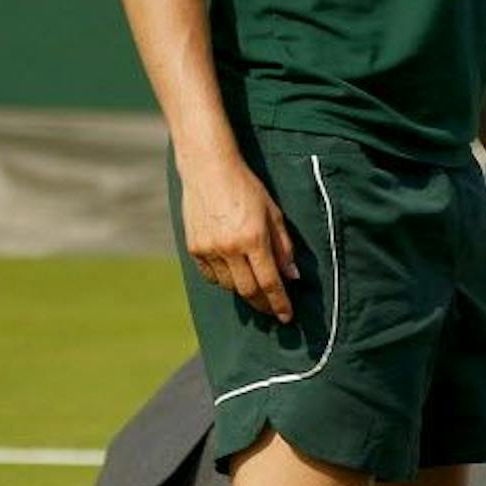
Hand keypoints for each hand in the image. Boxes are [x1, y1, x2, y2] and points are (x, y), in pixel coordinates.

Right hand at [180, 153, 296, 322]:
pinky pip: (211, 276)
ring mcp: (208, 249)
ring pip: (229, 286)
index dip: (280, 303)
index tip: (287, 316)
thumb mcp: (274, 214)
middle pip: (248, 290)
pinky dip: (225, 280)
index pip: (270, 282)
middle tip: (274, 311)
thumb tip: (292, 277)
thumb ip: (284, 247)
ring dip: (245, 292)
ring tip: (256, 289)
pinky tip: (234, 275)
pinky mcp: (194, 247)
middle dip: (264, 305)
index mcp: (253, 239)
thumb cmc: (246, 188)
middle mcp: (229, 248)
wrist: (208, 169)